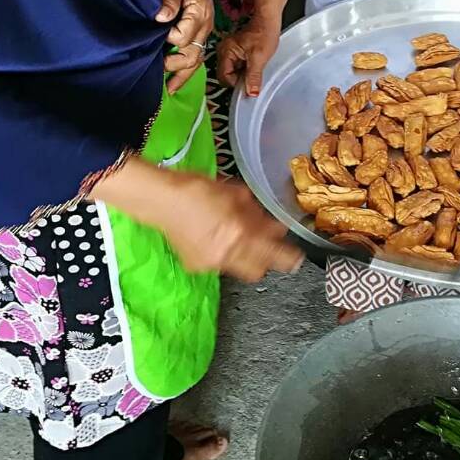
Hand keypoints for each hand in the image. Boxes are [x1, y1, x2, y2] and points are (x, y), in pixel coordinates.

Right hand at [96, 162, 301, 281]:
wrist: (160, 200)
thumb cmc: (198, 189)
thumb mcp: (234, 194)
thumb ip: (257, 212)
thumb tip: (275, 225)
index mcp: (239, 233)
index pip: (273, 253)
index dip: (289, 257)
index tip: (299, 257)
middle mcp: (227, 253)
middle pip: (258, 271)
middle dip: (266, 262)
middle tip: (269, 248)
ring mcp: (210, 263)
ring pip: (239, 268)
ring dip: (246, 256)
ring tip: (238, 237)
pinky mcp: (196, 266)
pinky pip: (219, 264)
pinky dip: (224, 254)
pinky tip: (216, 238)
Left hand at [159, 0, 213, 93]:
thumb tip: (161, 18)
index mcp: (199, 13)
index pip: (182, 37)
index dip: (166, 40)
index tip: (154, 36)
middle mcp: (204, 26)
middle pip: (192, 55)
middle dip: (174, 67)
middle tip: (157, 73)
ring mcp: (204, 31)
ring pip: (196, 59)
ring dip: (182, 75)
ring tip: (169, 89)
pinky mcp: (200, 32)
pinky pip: (196, 54)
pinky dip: (187, 69)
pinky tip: (177, 79)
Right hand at [217, 15, 280, 96]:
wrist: (268, 21)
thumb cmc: (263, 33)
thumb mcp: (259, 58)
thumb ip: (254, 77)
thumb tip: (251, 93)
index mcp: (225, 52)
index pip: (224, 77)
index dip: (237, 83)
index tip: (249, 84)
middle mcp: (223, 52)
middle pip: (228, 75)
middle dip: (240, 78)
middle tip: (254, 74)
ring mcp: (229, 52)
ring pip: (234, 71)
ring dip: (244, 73)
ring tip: (255, 66)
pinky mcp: (236, 52)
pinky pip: (238, 66)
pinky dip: (246, 68)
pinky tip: (254, 63)